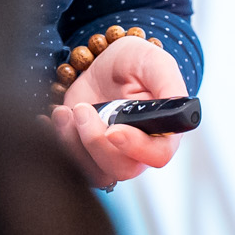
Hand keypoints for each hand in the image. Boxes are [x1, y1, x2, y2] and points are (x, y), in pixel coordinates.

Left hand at [48, 34, 188, 189]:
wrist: (103, 62)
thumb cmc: (135, 61)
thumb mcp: (153, 61)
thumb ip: (169, 84)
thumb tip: (176, 107)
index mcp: (163, 130)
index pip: (158, 155)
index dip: (136, 148)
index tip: (114, 130)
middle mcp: (139, 148)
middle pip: (123, 169)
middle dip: (96, 142)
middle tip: (82, 110)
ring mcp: (112, 153)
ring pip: (97, 173)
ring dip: (75, 145)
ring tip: (66, 112)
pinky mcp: (87, 153)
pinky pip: (74, 166)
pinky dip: (60, 144)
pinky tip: (57, 117)